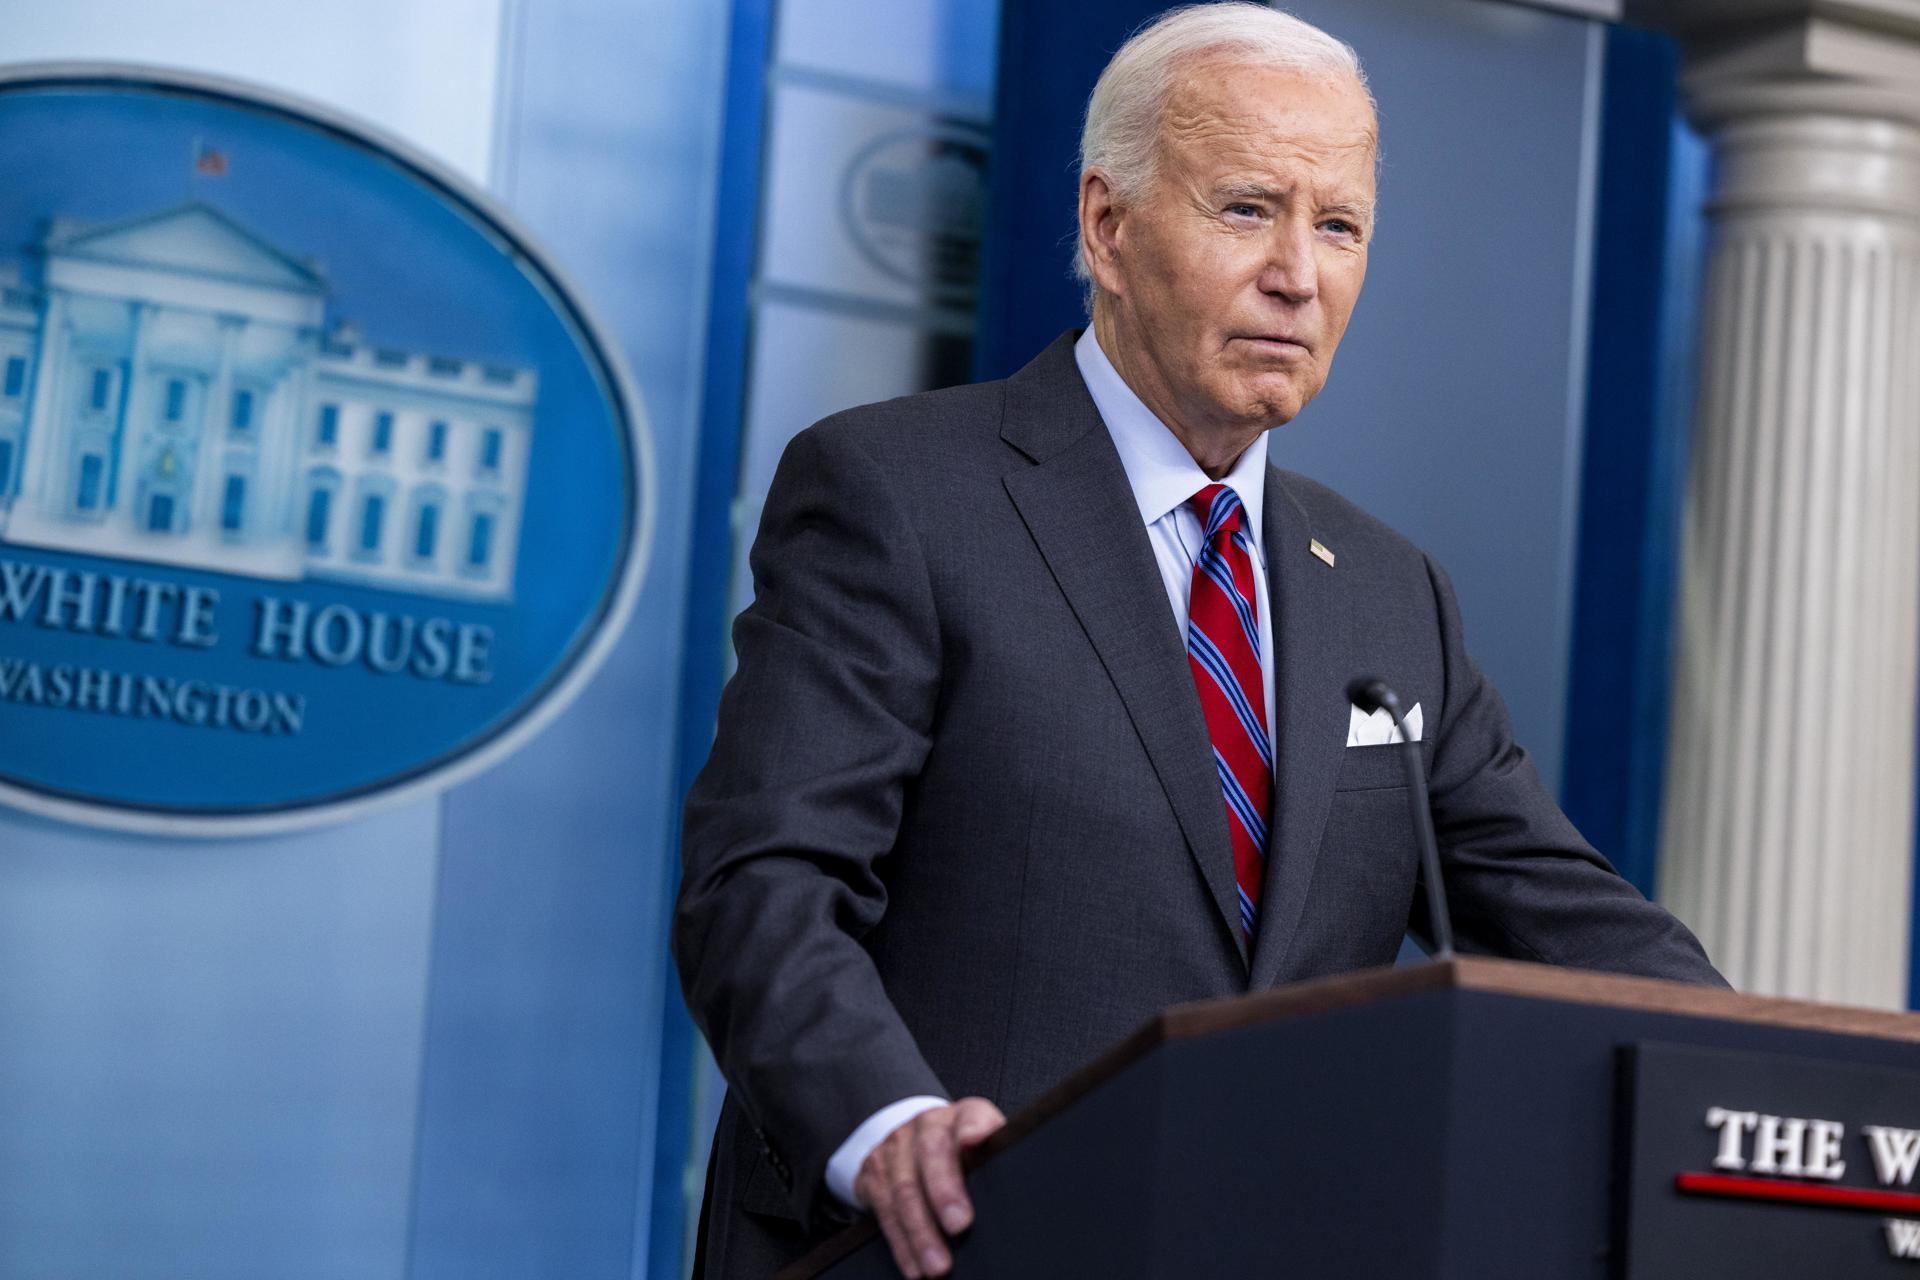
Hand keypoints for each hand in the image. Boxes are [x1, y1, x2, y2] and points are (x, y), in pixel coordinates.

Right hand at [853, 1096, 1005, 1277]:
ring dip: (921, 1231)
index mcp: (962, 1115)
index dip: (972, 1127)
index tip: (973, 1141)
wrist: (915, 1139)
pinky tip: (914, 1265)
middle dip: (944, 1191)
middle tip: (959, 1225)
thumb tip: (1031, 1193)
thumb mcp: (985, 1149)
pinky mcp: (873, 1170)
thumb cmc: (961, 1152)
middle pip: (932, 1154)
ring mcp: (895, 1146)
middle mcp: (926, 1125)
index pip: (970, 1116)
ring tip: (937, 1265)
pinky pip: (884, 1210)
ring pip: (904, 1189)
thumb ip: (998, 1161)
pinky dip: (901, 1242)